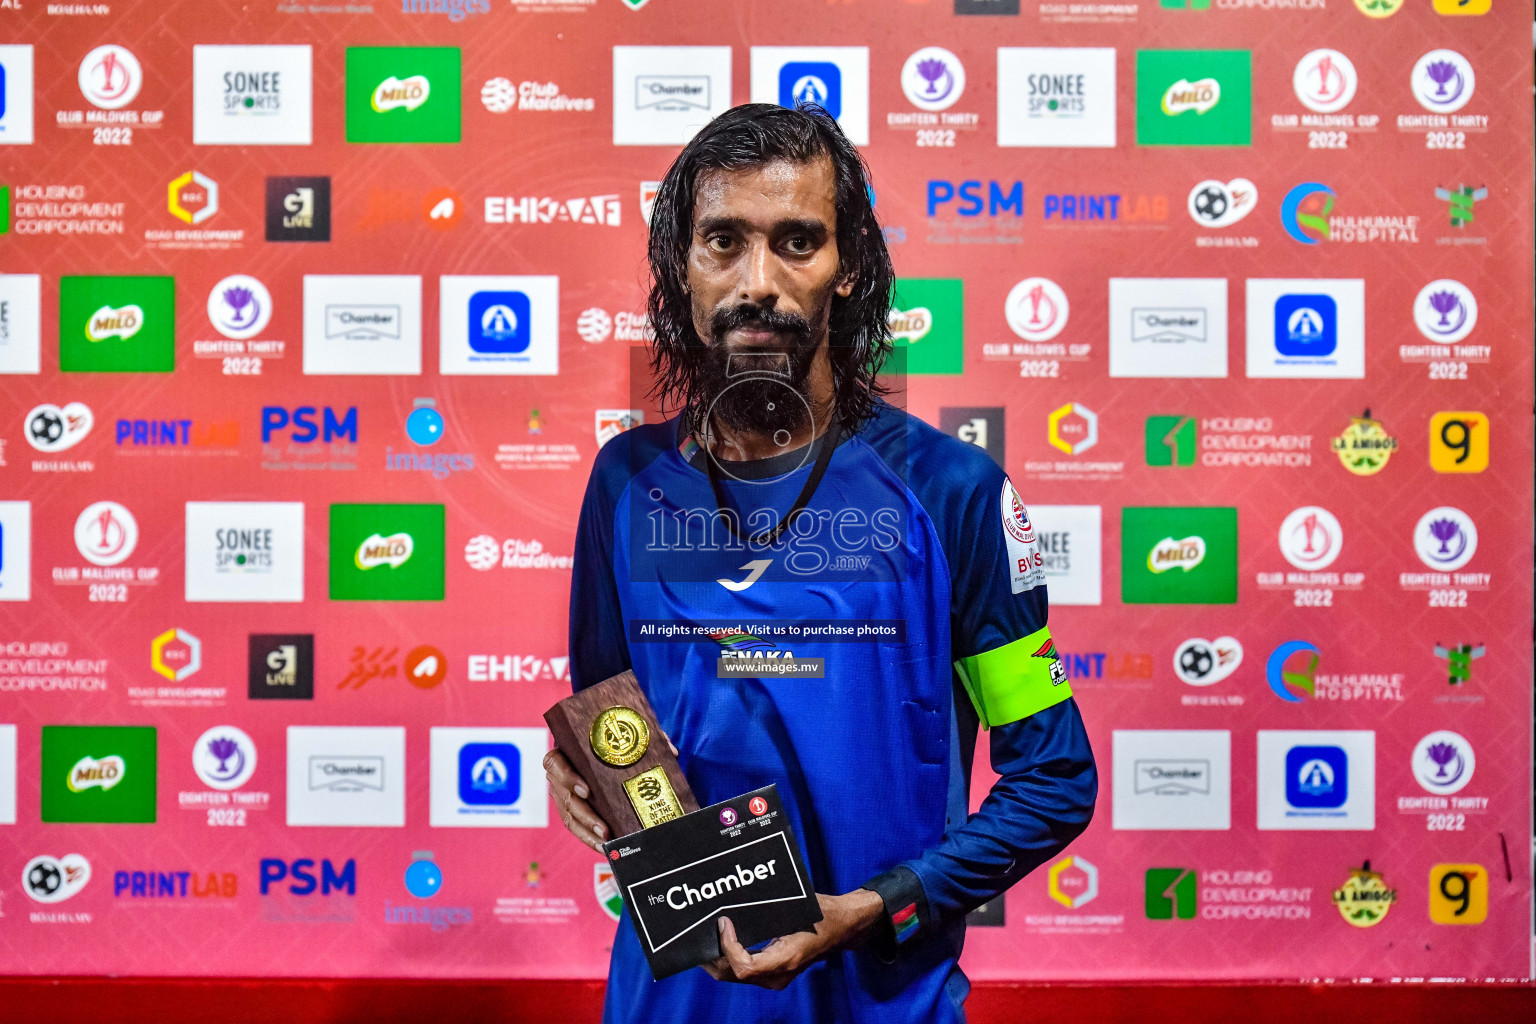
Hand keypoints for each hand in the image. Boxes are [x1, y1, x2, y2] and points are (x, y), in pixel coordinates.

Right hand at [543, 734, 678, 851]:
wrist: (602, 742)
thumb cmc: (612, 736)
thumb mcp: (626, 731)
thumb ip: (646, 737)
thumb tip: (671, 752)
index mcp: (566, 751)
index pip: (554, 763)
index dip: (567, 777)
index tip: (587, 790)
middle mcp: (560, 774)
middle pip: (563, 796)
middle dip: (584, 815)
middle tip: (604, 828)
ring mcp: (564, 794)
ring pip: (569, 816)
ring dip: (587, 831)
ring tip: (606, 841)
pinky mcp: (572, 809)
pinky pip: (577, 827)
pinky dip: (589, 838)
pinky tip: (604, 846)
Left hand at [702, 889, 884, 989]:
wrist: (843, 929)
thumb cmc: (823, 913)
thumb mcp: (797, 905)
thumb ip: (767, 907)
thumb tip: (735, 897)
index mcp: (787, 958)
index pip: (745, 967)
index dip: (728, 948)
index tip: (724, 922)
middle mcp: (779, 975)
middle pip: (733, 975)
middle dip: (712, 955)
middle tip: (700, 932)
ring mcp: (776, 978)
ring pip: (735, 976)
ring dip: (717, 957)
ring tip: (705, 936)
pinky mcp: (773, 974)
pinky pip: (743, 971)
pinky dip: (728, 957)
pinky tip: (721, 940)